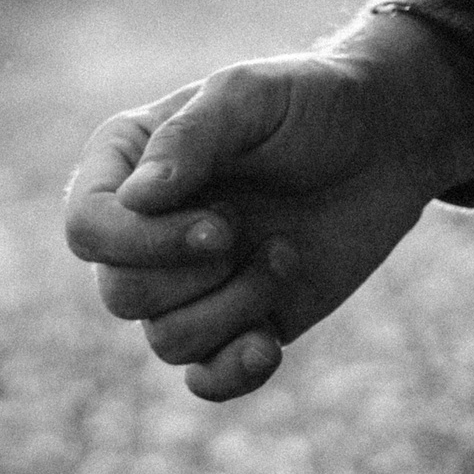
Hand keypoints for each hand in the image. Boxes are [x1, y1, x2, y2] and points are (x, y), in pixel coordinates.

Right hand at [63, 12, 473, 400]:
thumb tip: (135, 200)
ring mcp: (190, 279)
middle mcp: (145, 227)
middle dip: (195, 274)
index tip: (221, 224)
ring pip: (165, 339)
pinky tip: (270, 344)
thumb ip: (190, 138)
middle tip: (250, 231)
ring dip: (233, 310)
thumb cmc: (310, 101)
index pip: (87, 227)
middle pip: (120, 292)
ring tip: (285, 257)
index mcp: (126, 163)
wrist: (386, 139)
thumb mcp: (250, 96)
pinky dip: (231, 372)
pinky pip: (203, 378)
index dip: (141, 242)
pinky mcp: (238, 319)